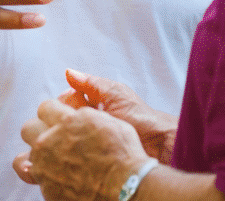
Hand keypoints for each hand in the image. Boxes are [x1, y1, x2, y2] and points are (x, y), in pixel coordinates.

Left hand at [17, 97, 148, 200]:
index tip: (59, 119)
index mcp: (66, 121)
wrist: (126, 188)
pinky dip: (45, 178)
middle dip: (38, 131)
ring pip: (23, 158)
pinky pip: (35, 180)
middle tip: (52, 138)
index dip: (53, 112)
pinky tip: (58, 178)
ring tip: (51, 161)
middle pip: (28, 128)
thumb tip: (73, 111)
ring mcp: (45, 167)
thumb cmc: (123, 154)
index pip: (45, 107)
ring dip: (38, 157)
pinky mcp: (47, 188)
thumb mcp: (107, 121)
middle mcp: (49, 142)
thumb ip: (84, 114)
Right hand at [58, 69, 176, 163]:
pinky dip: (74, 144)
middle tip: (77, 117)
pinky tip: (79, 143)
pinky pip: (76, 147)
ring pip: (68, 130)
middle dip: (68, 114)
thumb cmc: (142, 118)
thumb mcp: (115, 94)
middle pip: (66, 114)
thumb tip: (69, 72)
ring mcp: (91, 137)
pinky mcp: (93, 153)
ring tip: (78, 131)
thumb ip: (92, 83)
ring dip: (70, 130)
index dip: (65, 99)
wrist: (159, 144)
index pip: (68, 98)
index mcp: (95, 102)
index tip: (67, 102)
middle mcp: (91, 119)